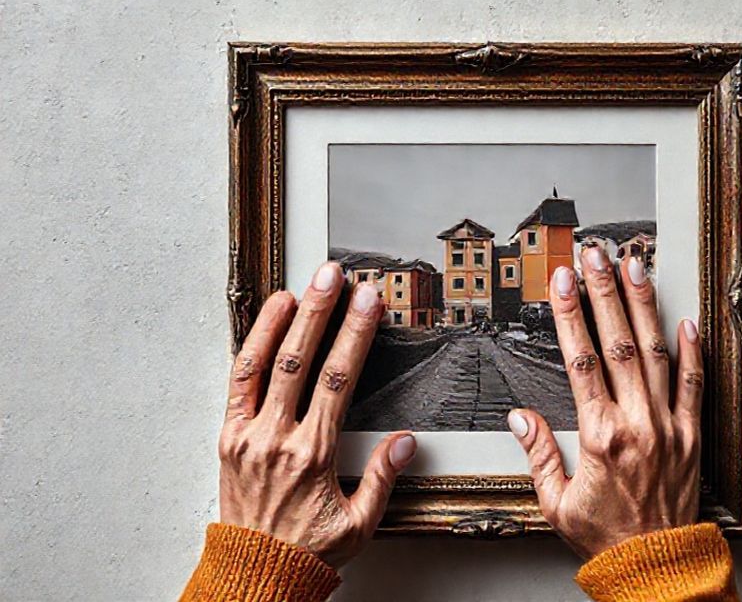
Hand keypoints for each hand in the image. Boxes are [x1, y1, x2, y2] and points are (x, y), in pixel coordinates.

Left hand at [218, 262, 416, 567]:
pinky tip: (264, 327)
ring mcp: (247, 435)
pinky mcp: (228, 438)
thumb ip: (383, 478)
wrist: (255, 573)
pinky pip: (237, 384)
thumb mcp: (359, 523)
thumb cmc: (307, 549)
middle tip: (333, 276)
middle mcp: (276, 438)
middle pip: (299, 360)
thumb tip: (407, 442)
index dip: (354, 334)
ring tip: (295, 288)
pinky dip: (250, 350)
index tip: (368, 302)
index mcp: (313, 455)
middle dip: (320, 311)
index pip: (338, 379)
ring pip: (261, 365)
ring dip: (279, 322)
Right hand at [508, 246, 703, 558]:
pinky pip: (694, 384)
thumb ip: (537, 454)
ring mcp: (668, 426)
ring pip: (655, 352)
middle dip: (604, 291)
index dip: (570, 314)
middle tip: (596, 254)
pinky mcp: (691, 436)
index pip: (580, 359)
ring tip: (637, 267)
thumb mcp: (555, 502)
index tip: (563, 280)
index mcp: (599, 436)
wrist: (655, 566)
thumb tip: (519, 418)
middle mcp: (636, 423)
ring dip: (644, 306)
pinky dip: (691, 350)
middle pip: (617, 342)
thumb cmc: (604, 537)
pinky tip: (686, 319)